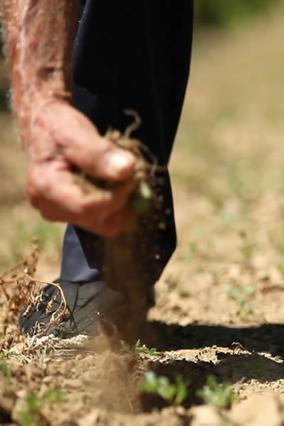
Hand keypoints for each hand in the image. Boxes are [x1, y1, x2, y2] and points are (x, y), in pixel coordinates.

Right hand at [22, 99, 135, 235]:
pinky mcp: (71, 214)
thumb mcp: (76, 133)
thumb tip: (127, 169)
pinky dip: (116, 207)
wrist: (45, 128)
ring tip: (125, 181)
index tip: (133, 175)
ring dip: (121, 205)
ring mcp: (60, 214)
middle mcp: (49, 207)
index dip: (116, 196)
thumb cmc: (58, 127)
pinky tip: (119, 187)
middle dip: (120, 200)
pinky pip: (102, 221)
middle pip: (96, 220)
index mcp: (46, 188)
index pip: (87, 208)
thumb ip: (99, 153)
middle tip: (132, 177)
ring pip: (103, 224)